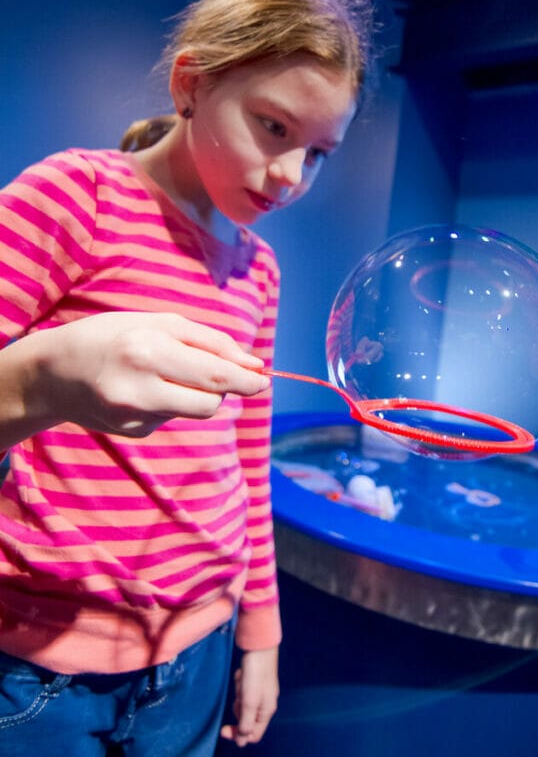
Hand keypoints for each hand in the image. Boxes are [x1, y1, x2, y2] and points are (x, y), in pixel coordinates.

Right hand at [29, 311, 269, 436]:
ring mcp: (133, 418)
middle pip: (211, 402)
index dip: (246, 379)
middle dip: (226, 388)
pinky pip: (172, 418)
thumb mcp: (159, 323)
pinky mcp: (131, 434)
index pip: (214, 375)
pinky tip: (144, 390)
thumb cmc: (112, 335)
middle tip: (228, 373)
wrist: (52, 372)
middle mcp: (139, 390)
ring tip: (170, 373)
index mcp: (147, 352)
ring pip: (194, 412)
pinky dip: (171, 402)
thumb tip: (254, 364)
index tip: (266, 378)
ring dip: (199, 393)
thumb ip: (209, 341)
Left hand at [221, 647, 278, 746]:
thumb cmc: (255, 676)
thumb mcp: (250, 703)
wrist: (259, 647)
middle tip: (238, 695)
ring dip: (239, 695)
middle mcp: (265, 704)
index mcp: (266, 712)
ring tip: (242, 681)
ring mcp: (261, 693)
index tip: (223, 729)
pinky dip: (240, 684)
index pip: (252, 735)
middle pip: (246, 719)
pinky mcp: (256, 682)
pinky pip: (243, 690)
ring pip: (243, 704)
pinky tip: (242, 675)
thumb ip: (246, 724)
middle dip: (238, 709)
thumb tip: (241, 743)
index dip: (238, 735)